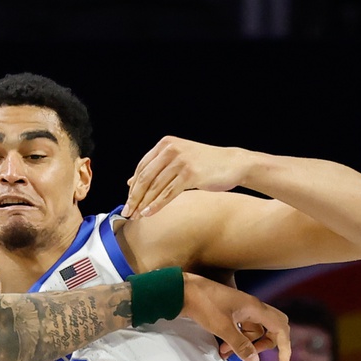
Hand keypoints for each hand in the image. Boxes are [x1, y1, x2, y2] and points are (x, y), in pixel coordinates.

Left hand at [124, 136, 251, 218]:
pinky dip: (156, 205)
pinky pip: (168, 193)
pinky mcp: (190, 173)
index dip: (133, 187)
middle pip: (145, 177)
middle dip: (134, 197)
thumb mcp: (178, 161)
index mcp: (165, 144)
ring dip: (144, 203)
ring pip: (155, 187)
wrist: (233, 164)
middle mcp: (171, 149)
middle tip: (128, 212)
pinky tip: (149, 213)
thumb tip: (130, 183)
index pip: (142, 167)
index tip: (128, 201)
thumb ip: (156, 169)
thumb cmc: (205, 164)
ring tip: (137, 216)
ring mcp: (181, 160)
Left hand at [180, 275, 289, 360]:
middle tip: (251, 355)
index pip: (280, 329)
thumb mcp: (223, 328)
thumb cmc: (204, 305)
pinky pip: (241, 330)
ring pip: (253, 332)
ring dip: (244, 345)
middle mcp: (252, 308)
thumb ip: (240, 345)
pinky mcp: (231, 313)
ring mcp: (242, 310)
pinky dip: (235, 341)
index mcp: (255, 308)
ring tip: (225, 353)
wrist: (183, 291)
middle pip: (272, 329)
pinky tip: (223, 349)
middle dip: (264, 345)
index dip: (285, 347)